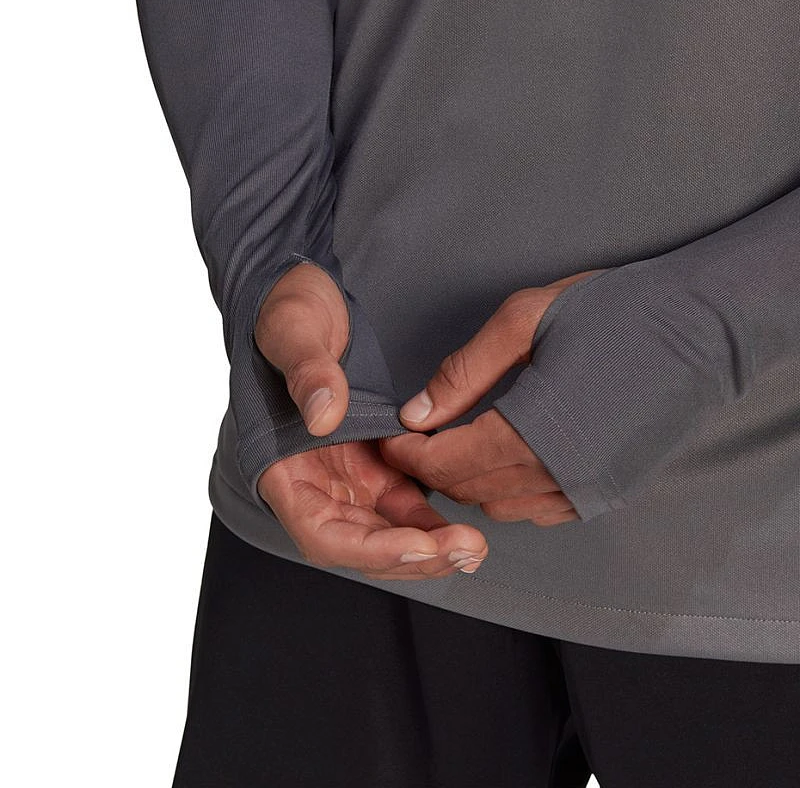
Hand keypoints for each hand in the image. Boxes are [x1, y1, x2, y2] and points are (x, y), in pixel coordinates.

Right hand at [254, 262, 487, 578]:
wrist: (308, 299)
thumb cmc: (289, 314)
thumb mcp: (293, 331)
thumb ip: (307, 373)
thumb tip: (323, 417)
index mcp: (282, 463)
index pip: (320, 531)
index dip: (368, 548)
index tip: (417, 546)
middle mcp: (315, 482)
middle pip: (360, 543)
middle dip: (412, 557)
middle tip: (466, 550)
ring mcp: (348, 477)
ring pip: (388, 532)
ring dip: (429, 547)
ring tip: (474, 547)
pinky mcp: (377, 465)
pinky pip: (405, 506)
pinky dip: (433, 523)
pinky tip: (467, 529)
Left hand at [379, 269, 607, 525]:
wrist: (705, 326)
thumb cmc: (615, 312)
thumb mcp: (524, 321)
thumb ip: (463, 373)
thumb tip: (416, 412)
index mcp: (529, 435)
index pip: (443, 463)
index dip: (407, 452)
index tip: (389, 434)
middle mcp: (557, 477)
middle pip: (467, 490)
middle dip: (432, 467)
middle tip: (417, 436)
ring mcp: (587, 491)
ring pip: (501, 506)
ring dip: (469, 481)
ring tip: (457, 445)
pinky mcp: (610, 492)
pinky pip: (541, 510)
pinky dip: (510, 491)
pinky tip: (506, 459)